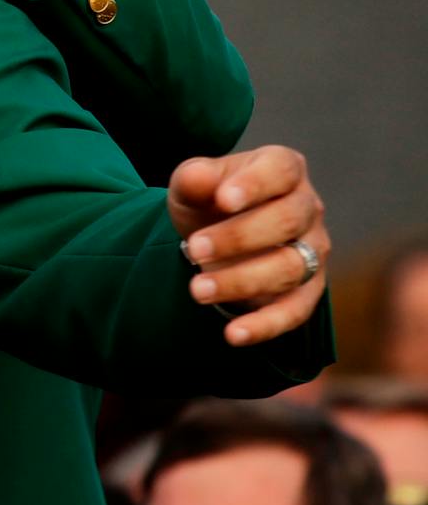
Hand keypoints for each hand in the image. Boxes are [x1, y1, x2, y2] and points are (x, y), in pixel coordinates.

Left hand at [166, 146, 330, 346]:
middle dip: (238, 237)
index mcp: (283, 170)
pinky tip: (233, 335)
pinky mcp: (307, 291)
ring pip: (290, 267)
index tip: (223, 199)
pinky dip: (266, 325)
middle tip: (193, 249)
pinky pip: (295, 311)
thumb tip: (196, 177)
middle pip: (287, 220)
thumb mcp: (192, 187)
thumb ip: (194, 179)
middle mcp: (307, 208)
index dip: (255, 184)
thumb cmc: (208, 202)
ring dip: (242, 281)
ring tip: (198, 289)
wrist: (215, 235)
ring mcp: (312, 251)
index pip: (281, 170)